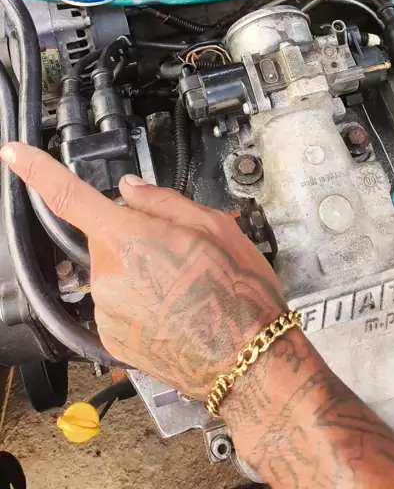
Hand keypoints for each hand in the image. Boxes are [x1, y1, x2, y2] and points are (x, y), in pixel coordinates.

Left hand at [0, 143, 283, 398]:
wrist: (248, 362)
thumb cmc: (238, 294)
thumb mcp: (215, 226)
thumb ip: (163, 201)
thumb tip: (130, 189)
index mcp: (131, 239)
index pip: (69, 197)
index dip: (36, 171)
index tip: (14, 154)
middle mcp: (109, 276)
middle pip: (107, 236)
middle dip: (135, 234)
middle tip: (179, 249)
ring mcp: (108, 311)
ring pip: (114, 270)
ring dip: (139, 269)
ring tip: (184, 286)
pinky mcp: (112, 338)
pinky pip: (118, 302)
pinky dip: (140, 300)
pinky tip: (174, 309)